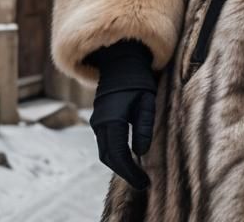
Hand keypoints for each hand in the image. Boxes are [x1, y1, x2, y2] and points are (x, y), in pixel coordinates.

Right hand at [87, 39, 157, 189]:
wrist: (120, 60)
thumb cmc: (138, 78)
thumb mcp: (146, 99)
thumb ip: (144, 125)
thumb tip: (141, 152)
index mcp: (111, 119)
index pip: (118, 155)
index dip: (130, 173)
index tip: (145, 183)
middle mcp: (99, 123)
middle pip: (108, 157)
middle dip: (125, 172)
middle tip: (143, 183)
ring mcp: (97, 121)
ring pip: (105, 151)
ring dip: (119, 164)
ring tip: (138, 174)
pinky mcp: (99, 120)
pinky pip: (105, 143)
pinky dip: (115, 154)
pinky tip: (129, 159)